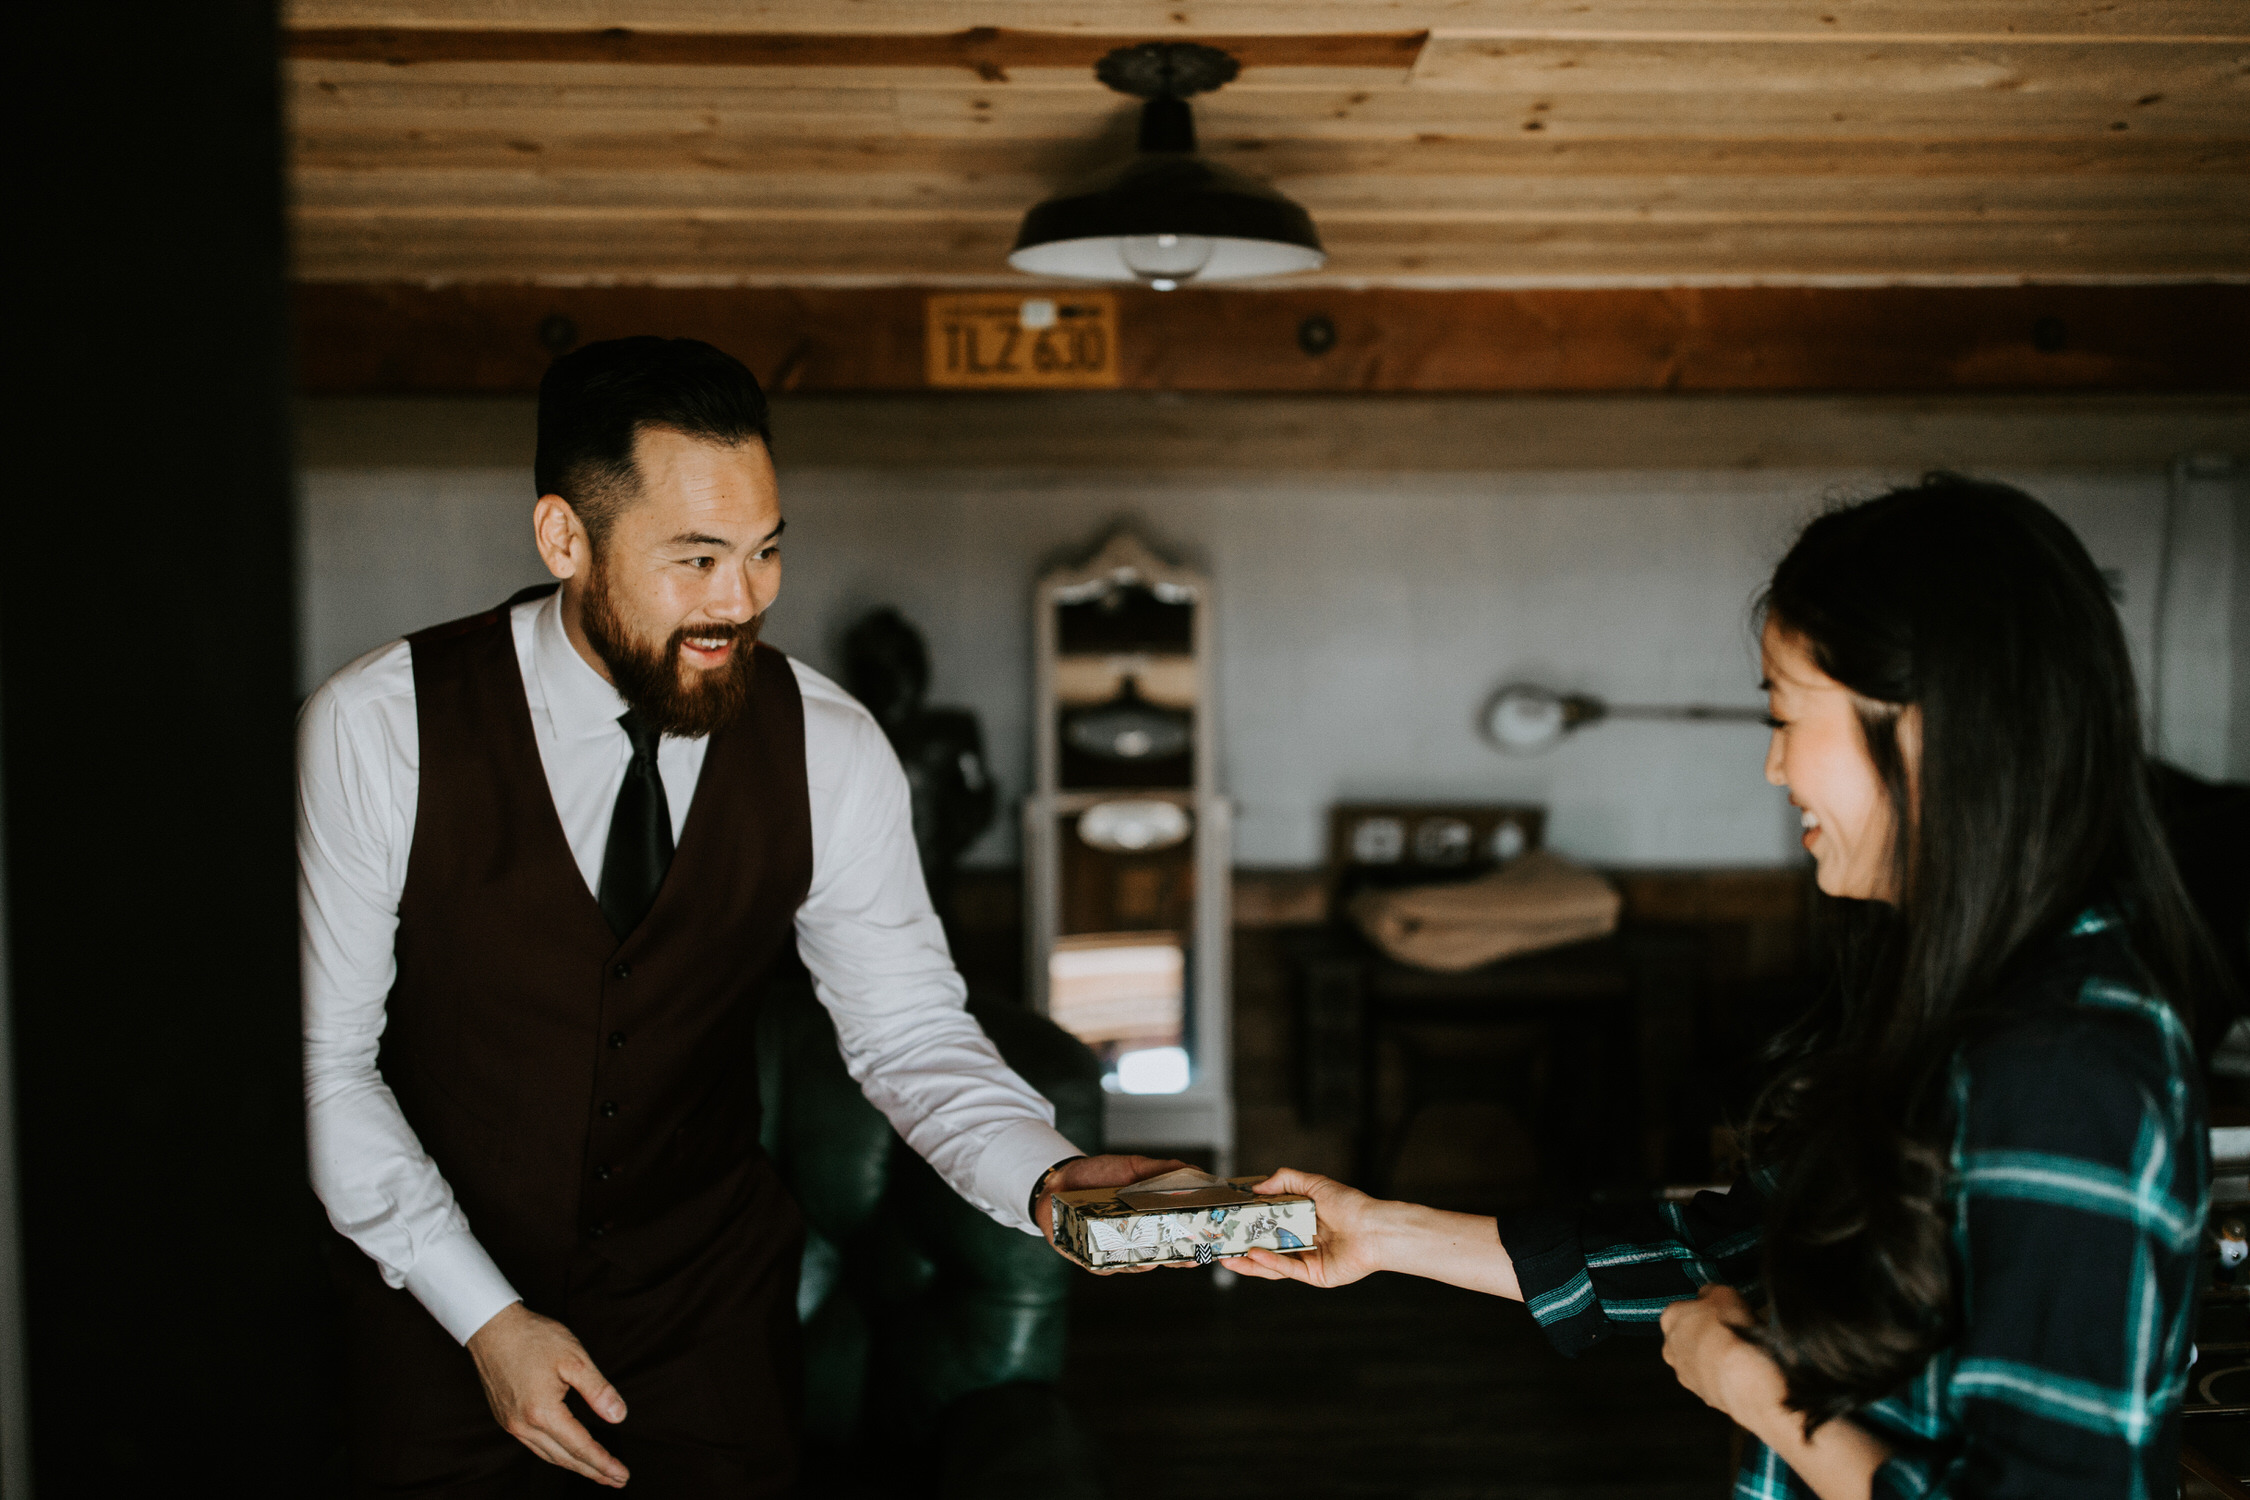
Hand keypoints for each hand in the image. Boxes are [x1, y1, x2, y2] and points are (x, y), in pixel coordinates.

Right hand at [465, 1302, 630, 1486]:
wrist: (492, 1327)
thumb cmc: (534, 1338)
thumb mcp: (574, 1358)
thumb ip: (598, 1390)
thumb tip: (619, 1416)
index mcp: (542, 1412)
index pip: (580, 1447)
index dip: (604, 1463)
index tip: (623, 1474)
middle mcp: (523, 1425)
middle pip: (564, 1458)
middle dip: (593, 1472)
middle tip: (617, 1480)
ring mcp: (511, 1424)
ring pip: (548, 1455)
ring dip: (575, 1466)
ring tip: (598, 1472)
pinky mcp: (506, 1418)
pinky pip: (535, 1446)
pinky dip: (555, 1454)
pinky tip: (567, 1453)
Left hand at [1035, 1154, 1190, 1274]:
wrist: (1059, 1179)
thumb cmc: (1100, 1175)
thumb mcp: (1134, 1167)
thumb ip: (1164, 1170)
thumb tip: (1199, 1172)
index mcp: (1152, 1222)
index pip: (1180, 1239)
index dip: (1195, 1245)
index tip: (1209, 1247)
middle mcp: (1137, 1242)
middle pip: (1164, 1259)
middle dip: (1178, 1259)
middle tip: (1188, 1256)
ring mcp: (1115, 1253)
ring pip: (1137, 1265)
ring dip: (1147, 1261)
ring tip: (1154, 1255)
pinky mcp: (1090, 1259)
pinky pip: (1104, 1267)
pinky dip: (1111, 1263)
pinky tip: (1118, 1256)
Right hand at [1221, 1168, 1386, 1289]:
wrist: (1374, 1229)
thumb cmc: (1350, 1204)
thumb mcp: (1313, 1184)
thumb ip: (1284, 1181)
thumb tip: (1256, 1186)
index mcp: (1301, 1219)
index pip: (1268, 1222)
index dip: (1248, 1222)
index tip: (1227, 1220)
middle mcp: (1302, 1240)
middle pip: (1265, 1245)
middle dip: (1241, 1246)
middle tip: (1219, 1244)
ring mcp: (1306, 1259)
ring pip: (1271, 1262)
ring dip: (1248, 1261)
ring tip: (1226, 1257)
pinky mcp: (1313, 1275)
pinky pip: (1287, 1269)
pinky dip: (1268, 1263)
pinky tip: (1252, 1255)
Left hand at [1660, 1284, 1780, 1421]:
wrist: (1741, 1373)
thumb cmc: (1730, 1327)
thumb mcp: (1724, 1292)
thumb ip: (1711, 1292)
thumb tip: (1709, 1295)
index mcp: (1670, 1318)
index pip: (1683, 1308)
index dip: (1705, 1310)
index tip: (1722, 1312)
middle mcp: (1670, 1348)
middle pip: (1689, 1337)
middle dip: (1707, 1336)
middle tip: (1732, 1333)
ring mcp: (1685, 1375)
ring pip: (1701, 1362)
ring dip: (1716, 1359)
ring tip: (1742, 1355)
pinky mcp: (1702, 1396)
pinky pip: (1715, 1382)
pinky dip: (1727, 1378)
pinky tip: (1743, 1373)